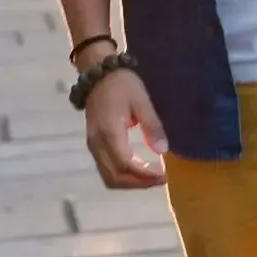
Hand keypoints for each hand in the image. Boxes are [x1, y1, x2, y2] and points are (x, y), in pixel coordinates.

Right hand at [81, 64, 170, 188]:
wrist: (99, 73)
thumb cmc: (123, 85)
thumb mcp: (142, 101)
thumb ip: (152, 126)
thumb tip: (162, 151)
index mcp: (110, 132)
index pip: (126, 164)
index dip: (144, 175)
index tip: (163, 175)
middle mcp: (97, 143)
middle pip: (114, 177)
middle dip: (138, 183)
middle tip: (160, 180)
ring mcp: (93, 145)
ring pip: (108, 176)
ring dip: (129, 182)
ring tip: (150, 178)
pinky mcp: (93, 144)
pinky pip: (105, 169)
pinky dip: (122, 175)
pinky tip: (138, 170)